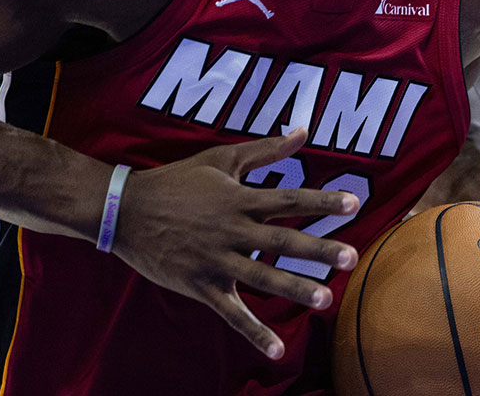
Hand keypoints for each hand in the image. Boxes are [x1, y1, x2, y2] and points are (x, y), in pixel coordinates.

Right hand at [111, 127, 359, 359]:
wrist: (125, 211)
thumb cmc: (177, 181)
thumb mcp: (221, 159)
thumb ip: (265, 148)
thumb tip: (303, 129)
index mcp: (239, 199)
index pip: (289, 199)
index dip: (322, 202)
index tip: (354, 204)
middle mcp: (231, 230)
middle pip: (282, 241)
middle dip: (318, 250)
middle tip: (350, 258)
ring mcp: (216, 260)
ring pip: (261, 277)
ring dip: (294, 289)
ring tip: (325, 299)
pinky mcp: (201, 286)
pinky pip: (231, 313)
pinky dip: (253, 332)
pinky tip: (277, 350)